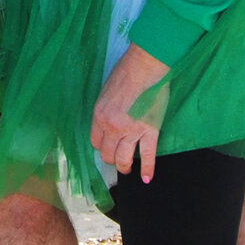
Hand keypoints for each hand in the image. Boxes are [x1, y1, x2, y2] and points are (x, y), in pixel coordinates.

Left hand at [91, 43, 169, 182]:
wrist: (144, 67)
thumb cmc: (126, 72)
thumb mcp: (106, 91)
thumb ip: (106, 109)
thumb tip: (110, 119)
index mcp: (99, 115)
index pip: (95, 141)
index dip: (101, 146)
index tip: (106, 146)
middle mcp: (112, 127)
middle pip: (107, 153)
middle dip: (111, 158)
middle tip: (117, 159)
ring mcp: (131, 131)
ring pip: (124, 159)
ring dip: (124, 166)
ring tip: (127, 168)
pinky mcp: (149, 131)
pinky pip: (148, 156)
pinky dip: (148, 169)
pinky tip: (147, 178)